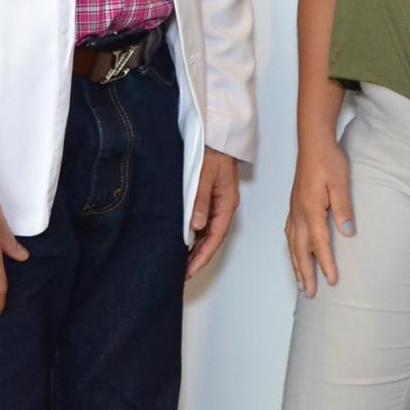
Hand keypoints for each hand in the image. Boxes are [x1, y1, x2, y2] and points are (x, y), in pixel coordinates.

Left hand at [187, 148, 238, 280]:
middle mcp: (224, 207)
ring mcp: (218, 204)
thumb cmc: (212, 152)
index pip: (216, 237)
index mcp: (227, 204)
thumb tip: (196, 227)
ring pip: (208, 233)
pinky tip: (184, 243)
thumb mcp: (205, 175)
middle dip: (200, 258)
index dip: (203, 256)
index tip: (190, 271)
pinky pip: (204, 223)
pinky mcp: (211, 199)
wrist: (216, 135)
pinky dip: (195, 236)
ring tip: (182, 264)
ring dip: (197, 249)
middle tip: (183, 274)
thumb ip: (200, 200)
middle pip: (213, 239)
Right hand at [285, 139, 352, 297]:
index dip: (325, 262)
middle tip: (310, 294)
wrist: (313, 142)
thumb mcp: (341, 182)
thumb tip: (348, 233)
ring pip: (292, 243)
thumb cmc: (328, 160)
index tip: (331, 281)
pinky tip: (295, 254)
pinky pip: (290, 233)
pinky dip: (292, 249)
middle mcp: (299, 212)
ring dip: (296, 264)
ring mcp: (294, 209)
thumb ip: (343, 207)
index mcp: (311, 208)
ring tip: (301, 282)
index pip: (318, 242)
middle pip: (300, 248)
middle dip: (305, 272)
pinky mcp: (294, 205)